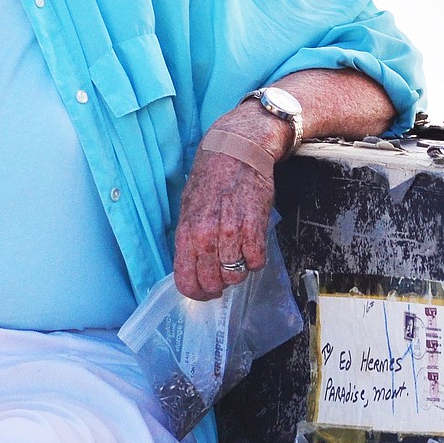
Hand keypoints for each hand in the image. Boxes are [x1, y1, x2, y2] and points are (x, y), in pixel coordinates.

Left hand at [173, 102, 290, 298]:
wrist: (237, 149)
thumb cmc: (212, 178)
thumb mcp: (189, 208)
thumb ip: (191, 239)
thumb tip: (193, 266)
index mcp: (186, 233)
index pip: (186, 281)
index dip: (196, 293)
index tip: (204, 292)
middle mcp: (206, 237)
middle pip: (212, 284)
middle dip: (219, 286)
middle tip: (225, 275)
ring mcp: (231, 234)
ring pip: (236, 277)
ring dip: (239, 271)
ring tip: (239, 254)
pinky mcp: (255, 228)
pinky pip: (257, 262)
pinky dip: (256, 260)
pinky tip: (252, 245)